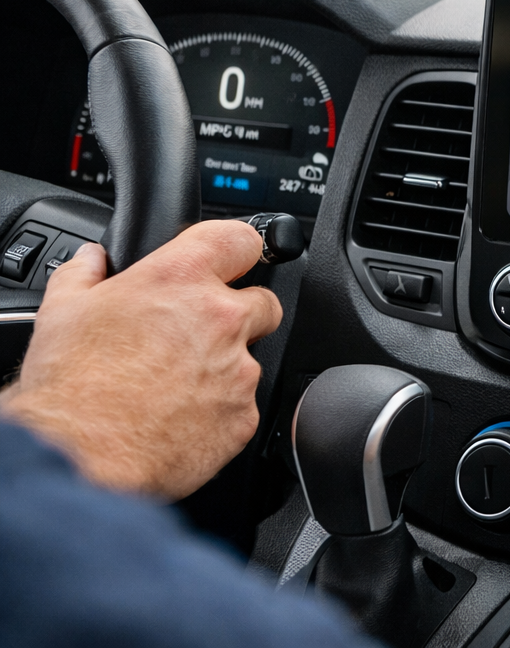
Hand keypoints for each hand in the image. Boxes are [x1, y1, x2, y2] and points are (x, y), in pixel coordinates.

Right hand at [0, 220, 280, 499]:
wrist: (78, 457)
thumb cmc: (68, 387)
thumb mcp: (61, 311)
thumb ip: (85, 274)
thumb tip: (93, 259)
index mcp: (180, 280)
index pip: (240, 239)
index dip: (236, 250)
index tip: (229, 262)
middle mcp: (221, 319)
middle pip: (262, 301)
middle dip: (238, 315)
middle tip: (196, 336)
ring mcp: (239, 370)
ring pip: (251, 359)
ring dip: (224, 369)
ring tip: (173, 388)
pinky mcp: (243, 417)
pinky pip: (242, 407)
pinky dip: (219, 412)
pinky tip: (180, 419)